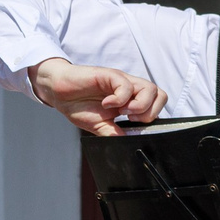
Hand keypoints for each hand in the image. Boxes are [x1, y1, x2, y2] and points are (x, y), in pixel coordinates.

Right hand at [29, 58, 166, 135]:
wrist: (59, 92)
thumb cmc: (78, 106)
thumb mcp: (99, 126)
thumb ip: (114, 133)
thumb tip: (129, 143)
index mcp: (131, 101)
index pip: (156, 104)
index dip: (151, 117)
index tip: (134, 125)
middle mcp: (130, 89)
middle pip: (160, 95)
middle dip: (149, 112)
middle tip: (130, 118)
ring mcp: (121, 81)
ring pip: (149, 89)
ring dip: (139, 105)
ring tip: (121, 112)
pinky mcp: (110, 75)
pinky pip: (126, 85)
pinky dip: (119, 98)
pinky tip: (106, 103)